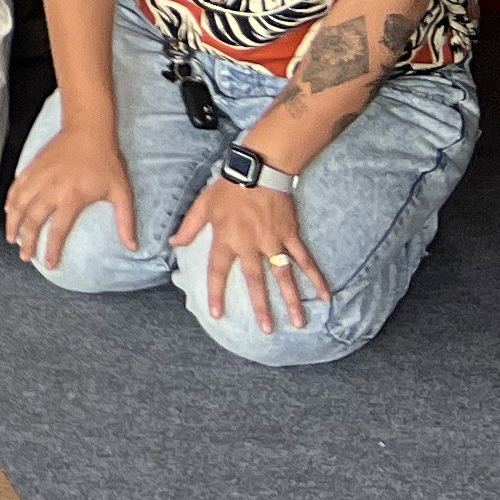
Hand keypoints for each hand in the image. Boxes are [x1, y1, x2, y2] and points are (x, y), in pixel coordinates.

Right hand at [6, 117, 136, 271]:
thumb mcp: (121, 192)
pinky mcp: (33, 166)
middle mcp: (51, 190)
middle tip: (26, 256)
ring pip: (20, 205)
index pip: (58, 231)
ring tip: (12, 238)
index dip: (52, 250)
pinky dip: (11, 201)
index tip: (50, 265)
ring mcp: (39, 177)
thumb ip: (125, 221)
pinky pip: (17, 187)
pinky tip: (9, 211)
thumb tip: (133, 247)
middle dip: (27, 241)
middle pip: (33, 221)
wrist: (88, 128)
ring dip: (14, 223)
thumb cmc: (106, 160)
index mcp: (72, 198)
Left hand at [172, 175, 327, 332]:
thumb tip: (173, 244)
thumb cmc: (228, 188)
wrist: (259, 169)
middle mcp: (250, 244)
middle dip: (262, 307)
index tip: (217, 314)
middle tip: (267, 330)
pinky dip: (316, 277)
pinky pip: (305, 259)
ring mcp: (273, 242)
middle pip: (256, 281)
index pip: (218, 271)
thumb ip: (189, 226)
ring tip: (299, 322)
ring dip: (292, 300)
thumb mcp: (203, 205)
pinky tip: (325, 295)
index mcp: (227, 239)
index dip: (216, 293)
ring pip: (284, 275)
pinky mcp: (290, 235)